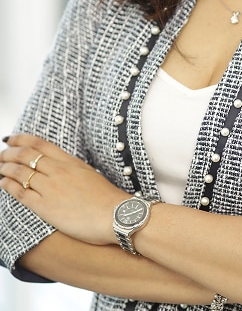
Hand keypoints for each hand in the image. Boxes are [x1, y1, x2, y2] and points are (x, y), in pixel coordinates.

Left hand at [0, 134, 127, 244]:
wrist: (116, 215)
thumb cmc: (107, 199)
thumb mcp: (89, 175)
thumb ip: (72, 170)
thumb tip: (60, 168)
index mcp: (70, 161)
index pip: (41, 144)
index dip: (22, 139)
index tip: (11, 139)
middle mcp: (59, 171)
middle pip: (27, 155)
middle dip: (9, 153)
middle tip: (1, 154)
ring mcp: (52, 188)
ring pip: (21, 172)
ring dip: (5, 168)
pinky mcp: (47, 207)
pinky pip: (21, 193)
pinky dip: (8, 186)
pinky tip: (2, 183)